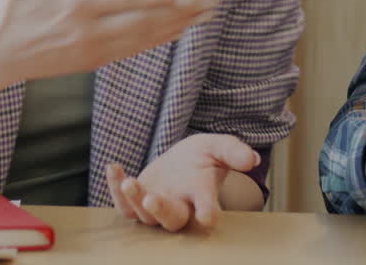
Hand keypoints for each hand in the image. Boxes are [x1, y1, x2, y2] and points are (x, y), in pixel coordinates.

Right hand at [0, 0, 216, 84]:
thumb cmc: (6, 12)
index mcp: (74, 4)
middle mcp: (88, 29)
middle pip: (145, 21)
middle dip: (182, 11)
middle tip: (212, 2)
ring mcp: (93, 48)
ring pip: (144, 37)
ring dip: (177, 26)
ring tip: (204, 15)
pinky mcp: (93, 61)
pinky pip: (133, 50)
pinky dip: (158, 39)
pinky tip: (177, 31)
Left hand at [106, 134, 258, 230]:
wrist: (182, 160)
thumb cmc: (204, 157)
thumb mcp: (220, 147)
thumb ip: (234, 152)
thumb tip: (251, 158)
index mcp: (203, 196)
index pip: (208, 209)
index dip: (208, 213)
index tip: (208, 216)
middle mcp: (180, 206)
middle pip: (172, 219)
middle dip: (162, 211)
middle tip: (153, 200)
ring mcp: (157, 207)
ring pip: (145, 215)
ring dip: (135, 200)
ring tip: (129, 182)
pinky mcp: (137, 202)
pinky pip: (123, 204)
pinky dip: (114, 188)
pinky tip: (114, 168)